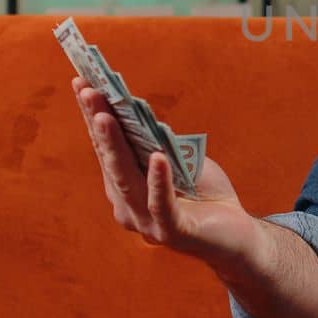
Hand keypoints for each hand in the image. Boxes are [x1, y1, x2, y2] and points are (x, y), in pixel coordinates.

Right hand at [73, 77, 259, 266]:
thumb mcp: (180, 160)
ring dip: (116, 147)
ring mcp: (148, 223)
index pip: (105, 148)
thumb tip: (138, 112)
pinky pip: (162, 205)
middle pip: (110, 161)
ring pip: (128, 181)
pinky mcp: (174, 233)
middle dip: (98, 124)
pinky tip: (157, 157)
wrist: (236, 235)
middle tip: (87, 91)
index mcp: (126, 187)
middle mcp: (128, 207)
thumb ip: (158, 142)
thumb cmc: (204, 193)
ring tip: (106, 117)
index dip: (92, 116)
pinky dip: (159, 181)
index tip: (81, 82)